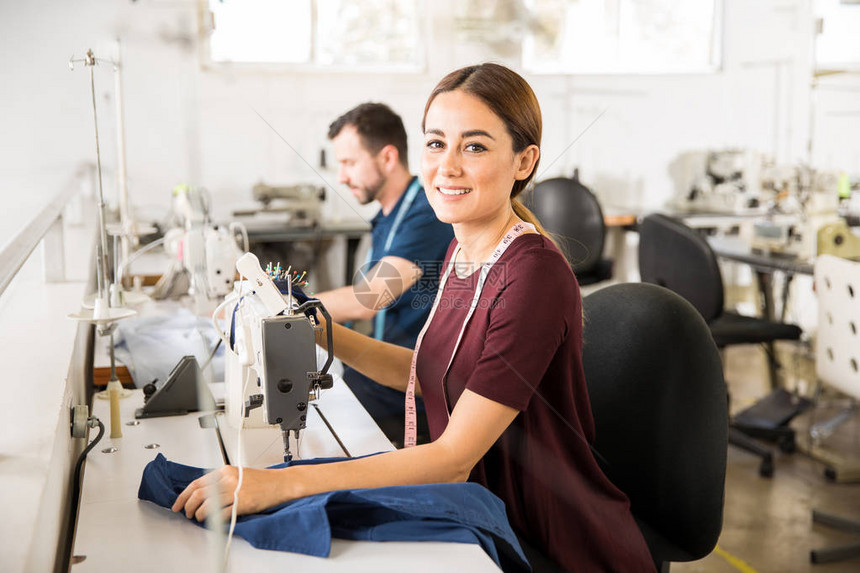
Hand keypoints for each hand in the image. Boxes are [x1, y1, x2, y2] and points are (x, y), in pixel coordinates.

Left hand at [171, 465, 291, 521]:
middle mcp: (228, 479)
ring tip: (198, 518)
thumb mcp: (238, 475)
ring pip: (206, 505)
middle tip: (186, 512)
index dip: (183, 495)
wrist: (281, 484)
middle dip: (187, 506)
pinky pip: (220, 514)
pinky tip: (212, 521)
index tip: (178, 503)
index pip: (197, 483)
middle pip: (198, 494)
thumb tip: (203, 494)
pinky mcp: (242, 503)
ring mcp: (235, 491)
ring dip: (198, 515)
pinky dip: (212, 520)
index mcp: (225, 471)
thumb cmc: (263, 481)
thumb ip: (221, 482)